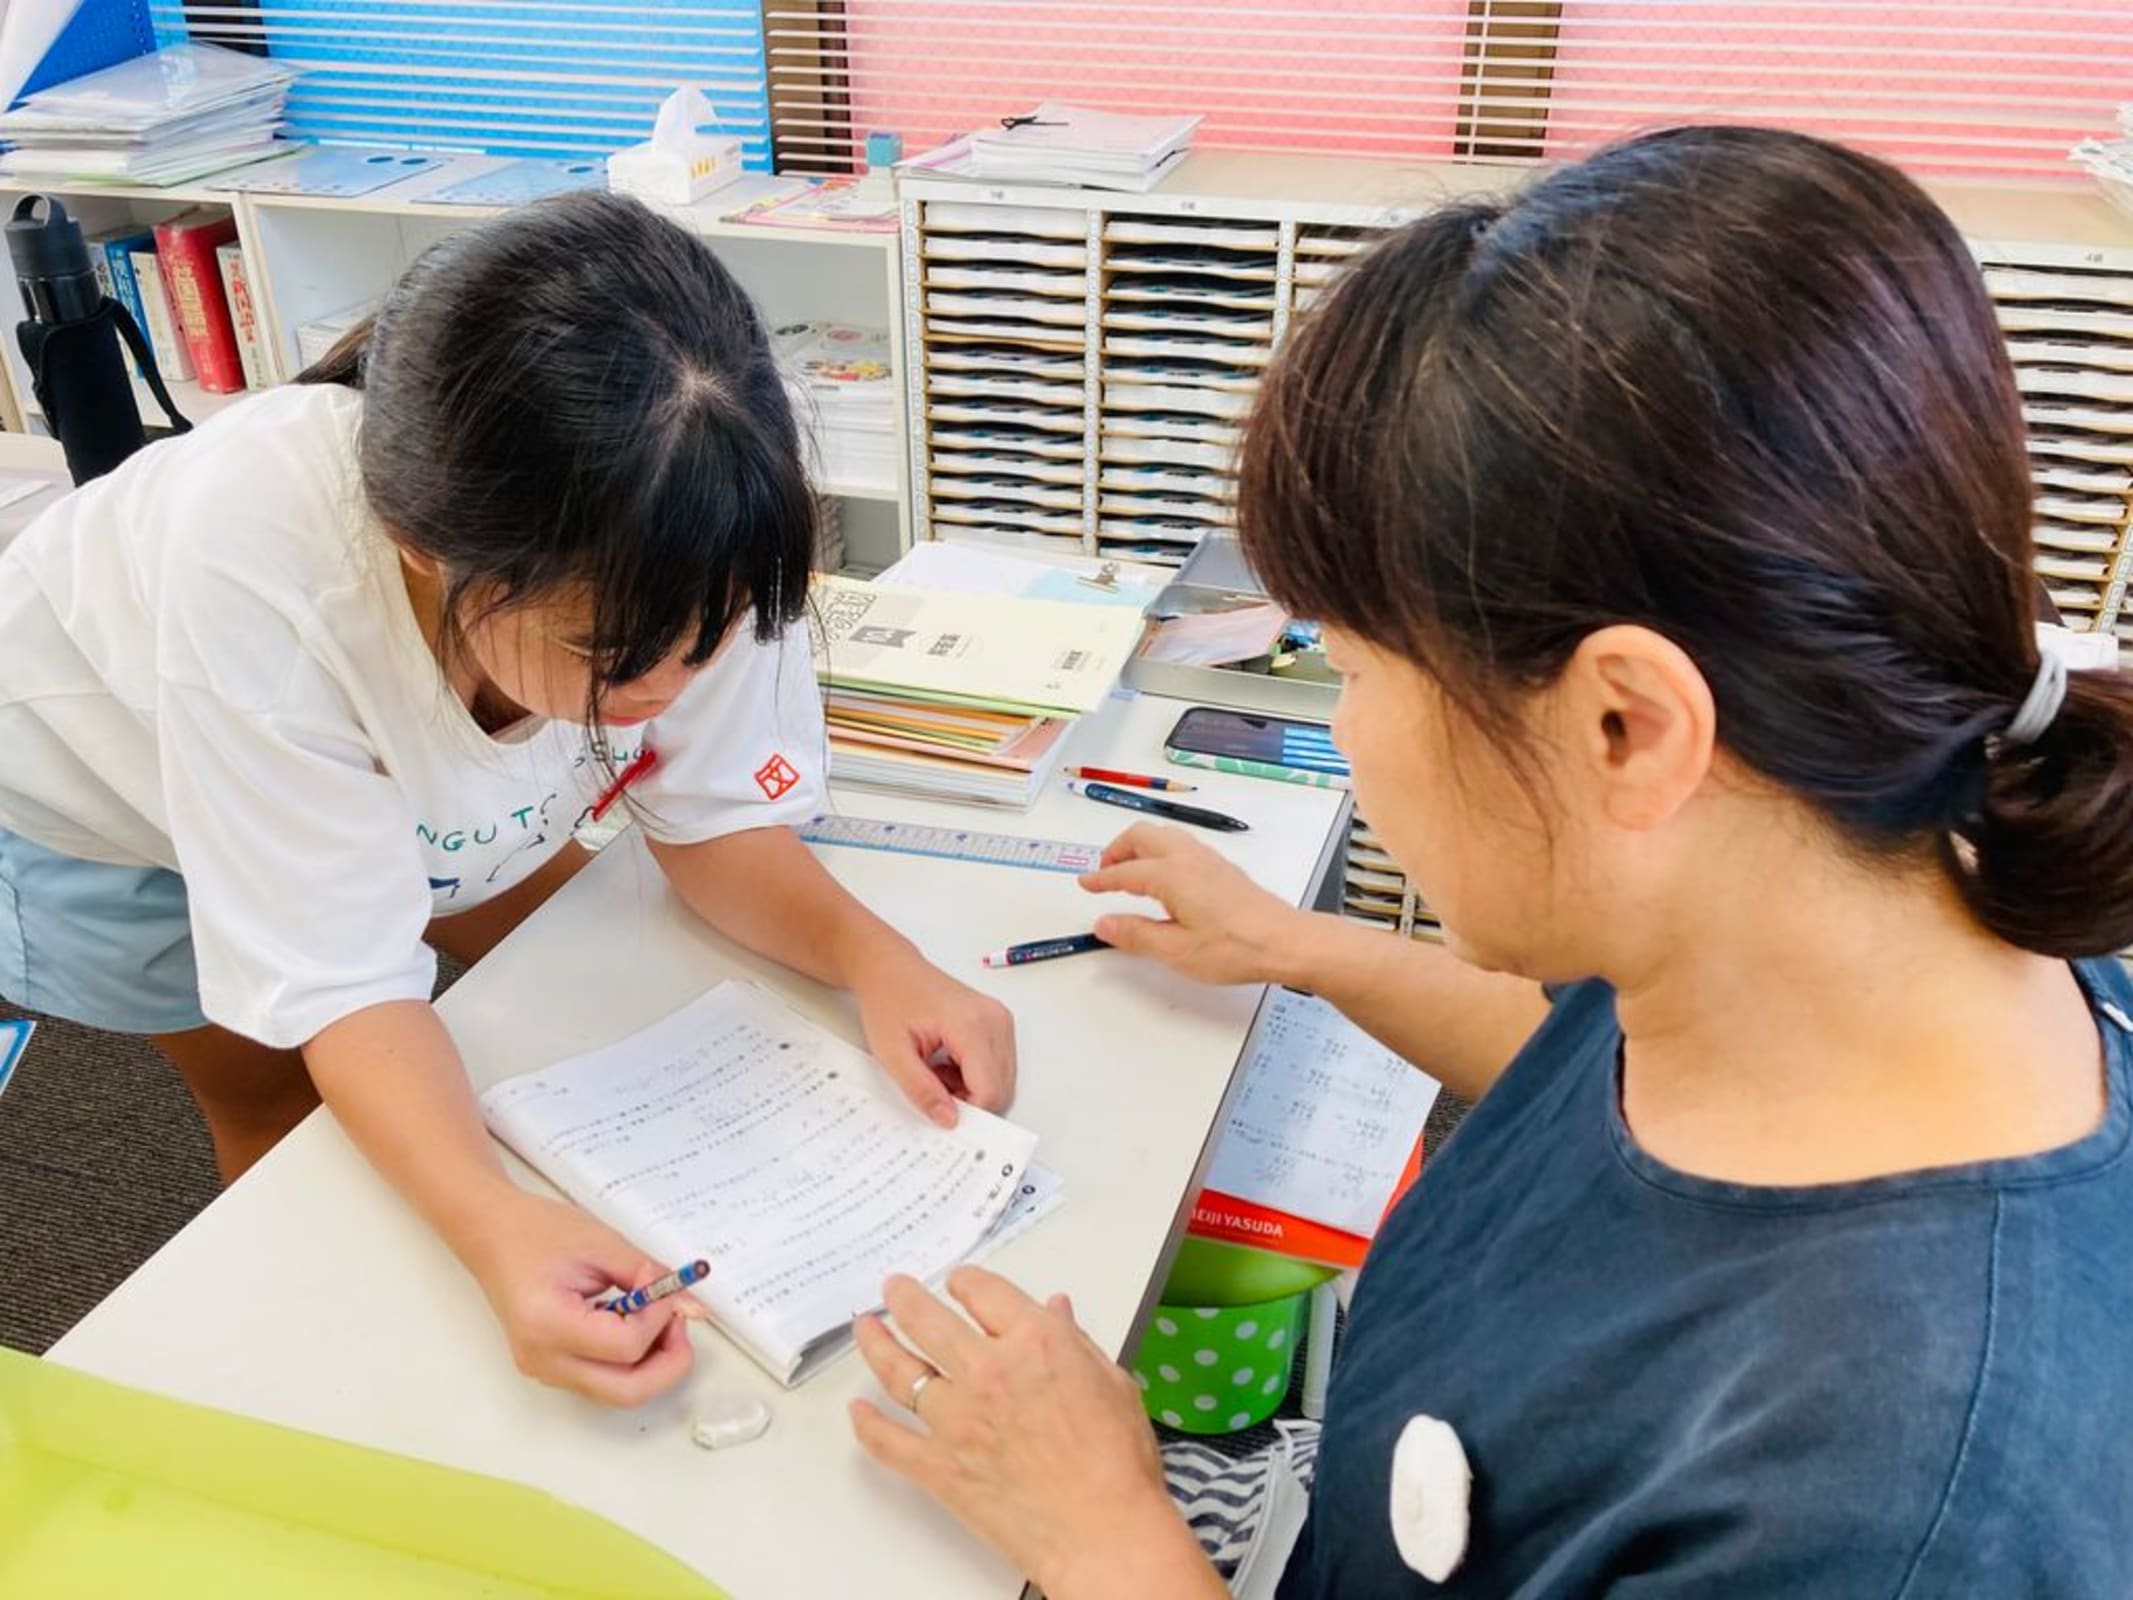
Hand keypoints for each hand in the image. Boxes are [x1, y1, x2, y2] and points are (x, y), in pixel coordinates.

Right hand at [461, 1188, 704, 1405]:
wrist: (491, 1234)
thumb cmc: (535, 1231)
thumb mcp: (602, 1243)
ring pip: (619, 1392)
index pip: (626, 1347)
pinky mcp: (551, 1367)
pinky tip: (629, 1321)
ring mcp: (545, 1370)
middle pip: (627, 1392)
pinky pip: (604, 1379)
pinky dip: (630, 1359)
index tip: (662, 1285)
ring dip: (651, 1361)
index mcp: (548, 1325)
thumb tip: (689, 1305)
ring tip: (652, 1315)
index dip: (659, 1318)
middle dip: (668, 1361)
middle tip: (677, 1320)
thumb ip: (649, 1276)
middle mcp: (543, 1360)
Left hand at [850, 1269, 1211, 1598]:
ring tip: (864, 1328)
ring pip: (899, 1371)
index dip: (966, 1282)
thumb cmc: (1118, 1463)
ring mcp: (956, 1419)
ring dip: (876, 1344)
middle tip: (892, 1289)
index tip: (959, 1284)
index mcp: (1034, 1341)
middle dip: (904, 1298)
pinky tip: (856, 1411)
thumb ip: (1074, 1340)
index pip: (983, 1292)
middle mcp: (987, 1370)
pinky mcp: (938, 1466)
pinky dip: (867, 1426)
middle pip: (928, 1320)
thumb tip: (1054, 1309)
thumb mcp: (1111, 1382)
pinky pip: (888, 1441)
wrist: (1103, 1532)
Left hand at [851, 944, 1017, 1126]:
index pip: (990, 1090)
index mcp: (970, 1024)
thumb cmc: (888, 1000)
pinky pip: (999, 1064)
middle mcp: (993, 1019)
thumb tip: (948, 1119)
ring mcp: (1000, 1019)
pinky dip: (975, 1075)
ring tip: (938, 1071)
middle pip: (1002, 1087)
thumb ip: (921, 1090)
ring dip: (971, 1088)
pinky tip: (948, 1063)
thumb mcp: (892, 1053)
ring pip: (1003, 1079)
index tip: (940, 1110)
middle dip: (969, 1100)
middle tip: (934, 1086)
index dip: (968, 1111)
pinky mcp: (998, 1021)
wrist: (890, 969)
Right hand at [1079, 823, 1307, 985]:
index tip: (1086, 884)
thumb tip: (1105, 924)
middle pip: (1142, 836)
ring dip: (1140, 846)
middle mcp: (1188, 858)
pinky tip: (1164, 874)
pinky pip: (1182, 844)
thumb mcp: (1176, 951)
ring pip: (1164, 835)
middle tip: (1104, 871)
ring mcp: (1209, 860)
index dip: (1101, 879)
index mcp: (1171, 875)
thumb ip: (1136, 935)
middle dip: (1117, 849)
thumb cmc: (1234, 947)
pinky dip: (1161, 850)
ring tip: (1129, 869)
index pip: (1125, 873)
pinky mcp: (1223, 868)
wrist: (1284, 941)